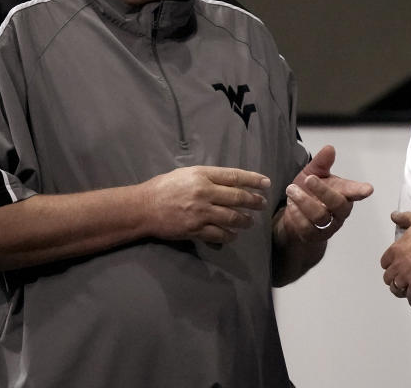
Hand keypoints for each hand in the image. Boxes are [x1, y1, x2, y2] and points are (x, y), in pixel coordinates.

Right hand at [142, 166, 270, 242]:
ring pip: (231, 218)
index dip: (253, 180)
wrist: (144, 207)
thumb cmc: (165, 187)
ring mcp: (200, 212)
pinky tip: (234, 235)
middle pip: (237, 197)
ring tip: (250, 221)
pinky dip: (229, 236)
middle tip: (262, 204)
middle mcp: (204, 192)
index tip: (266, 183)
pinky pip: (218, 235)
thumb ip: (209, 177)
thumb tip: (232, 183)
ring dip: (244, 220)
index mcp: (202, 175)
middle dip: (254, 201)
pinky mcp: (195, 229)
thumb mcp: (187, 173)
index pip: (234, 176)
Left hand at [273, 145, 373, 244]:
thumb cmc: (309, 191)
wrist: (294, 213)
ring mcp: (328, 226)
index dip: (360, 190)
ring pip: (320, 216)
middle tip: (309, 178)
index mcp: (344, 193)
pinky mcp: (314, 236)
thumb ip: (322, 162)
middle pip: (338, 204)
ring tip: (291, 189)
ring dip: (304, 201)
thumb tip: (329, 148)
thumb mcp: (313, 173)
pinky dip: (297, 215)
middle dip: (322, 190)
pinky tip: (291, 206)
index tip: (368, 189)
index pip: (355, 192)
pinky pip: (307, 228)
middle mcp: (339, 211)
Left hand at [380, 211, 410, 307]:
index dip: (388, 264)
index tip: (393, 266)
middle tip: (398, 279)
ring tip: (403, 291)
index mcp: (396, 250)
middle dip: (392, 278)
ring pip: (396, 288)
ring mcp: (407, 277)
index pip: (384, 262)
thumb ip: (403, 218)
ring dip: (399, 290)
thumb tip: (393, 215)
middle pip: (388, 277)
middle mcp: (398, 265)